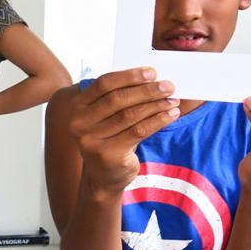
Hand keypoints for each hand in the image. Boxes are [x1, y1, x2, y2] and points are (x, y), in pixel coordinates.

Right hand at [69, 68, 180, 193]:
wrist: (102, 177)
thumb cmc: (108, 140)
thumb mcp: (105, 118)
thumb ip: (117, 99)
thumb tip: (150, 79)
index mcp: (77, 107)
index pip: (104, 84)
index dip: (129, 76)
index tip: (152, 72)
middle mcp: (79, 123)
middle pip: (117, 99)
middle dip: (146, 90)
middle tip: (168, 86)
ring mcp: (91, 140)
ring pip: (130, 115)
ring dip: (156, 105)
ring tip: (173, 100)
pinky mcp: (108, 153)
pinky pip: (138, 131)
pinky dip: (158, 120)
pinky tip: (170, 115)